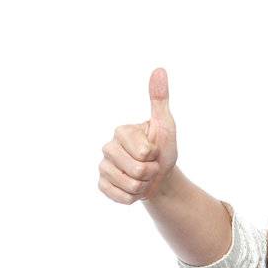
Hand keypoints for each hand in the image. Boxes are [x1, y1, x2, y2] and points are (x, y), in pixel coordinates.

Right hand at [98, 67, 178, 203]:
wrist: (159, 178)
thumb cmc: (163, 150)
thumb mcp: (165, 125)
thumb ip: (159, 100)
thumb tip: (160, 70)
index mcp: (121, 131)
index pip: (143, 152)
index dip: (155, 156)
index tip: (154, 151)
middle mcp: (108, 147)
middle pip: (137, 170)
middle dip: (150, 172)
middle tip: (150, 166)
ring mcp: (103, 166)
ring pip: (129, 185)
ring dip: (143, 186)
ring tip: (143, 178)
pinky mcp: (102, 185)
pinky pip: (120, 197)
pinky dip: (132, 198)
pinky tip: (133, 189)